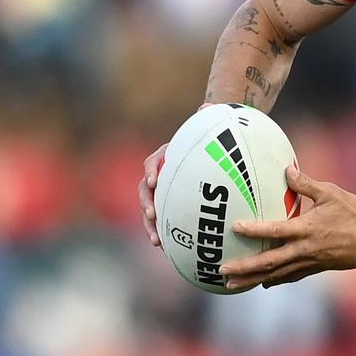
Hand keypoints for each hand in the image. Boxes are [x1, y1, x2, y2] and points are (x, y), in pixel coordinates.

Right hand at [142, 104, 212, 246]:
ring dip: (150, 225)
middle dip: (146, 204)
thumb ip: (207, 118)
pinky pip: (164, 221)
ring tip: (156, 241)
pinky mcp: (170, 206)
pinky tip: (169, 250)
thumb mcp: (209, 129)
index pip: (153, 161)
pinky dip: (164, 233)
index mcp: (166, 156)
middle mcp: (160, 175)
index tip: (154, 180)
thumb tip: (207, 105)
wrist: (210, 152)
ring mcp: (163, 192)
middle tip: (151, 215)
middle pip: (145, 190)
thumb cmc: (209, 141)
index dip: (152, 170)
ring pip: (150, 209)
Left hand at [220, 168, 355, 289]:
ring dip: (252, 280)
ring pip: (276, 274)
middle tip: (222, 269)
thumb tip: (287, 170)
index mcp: (307, 229)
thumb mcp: (331, 193)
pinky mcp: (316, 268)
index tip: (235, 228)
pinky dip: (274, 279)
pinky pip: (290, 277)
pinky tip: (261, 282)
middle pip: (269, 262)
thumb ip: (306, 183)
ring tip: (231, 284)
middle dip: (245, 267)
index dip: (254, 230)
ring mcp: (309, 262)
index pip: (275, 230)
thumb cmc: (354, 212)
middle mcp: (305, 249)